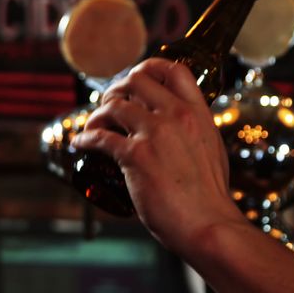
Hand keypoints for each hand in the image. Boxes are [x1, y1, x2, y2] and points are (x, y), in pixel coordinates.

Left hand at [71, 58, 243, 252]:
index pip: (174, 70)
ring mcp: (154, 133)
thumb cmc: (210, 198)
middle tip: (108, 105)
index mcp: (197, 113)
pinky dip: (85, 138)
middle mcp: (175, 116)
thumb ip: (195, 134)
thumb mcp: (211, 151)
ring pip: (113, 105)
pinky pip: (99, 137)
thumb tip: (182, 133)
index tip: (135, 78)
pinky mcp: (135, 156)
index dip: (149, 67)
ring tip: (92, 126)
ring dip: (97, 115)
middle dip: (116, 89)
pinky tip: (81, 144)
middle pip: (135, 80)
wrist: (208, 224)